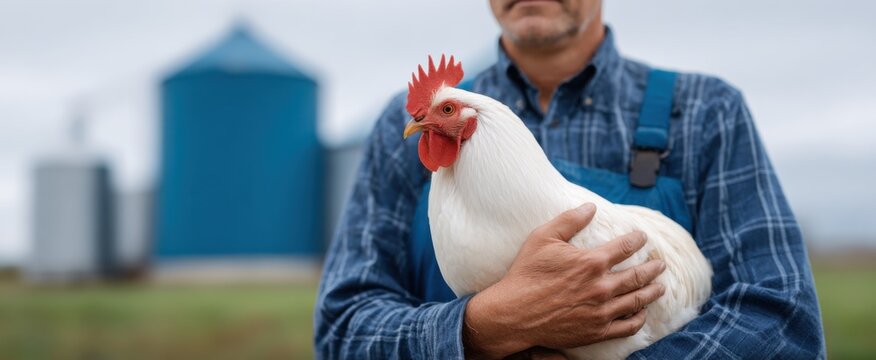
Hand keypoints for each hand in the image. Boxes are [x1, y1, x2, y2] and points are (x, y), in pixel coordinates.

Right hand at [462, 203, 666, 358]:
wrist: (514, 313)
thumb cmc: (526, 273)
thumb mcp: (542, 238)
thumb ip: (569, 220)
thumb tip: (591, 206)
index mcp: (591, 262)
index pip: (624, 248)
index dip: (637, 240)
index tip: (643, 237)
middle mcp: (601, 287)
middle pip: (638, 275)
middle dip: (653, 268)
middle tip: (660, 264)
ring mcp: (601, 312)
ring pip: (637, 300)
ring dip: (652, 291)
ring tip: (660, 286)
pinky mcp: (597, 331)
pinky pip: (627, 325)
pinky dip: (638, 318)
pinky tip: (641, 312)